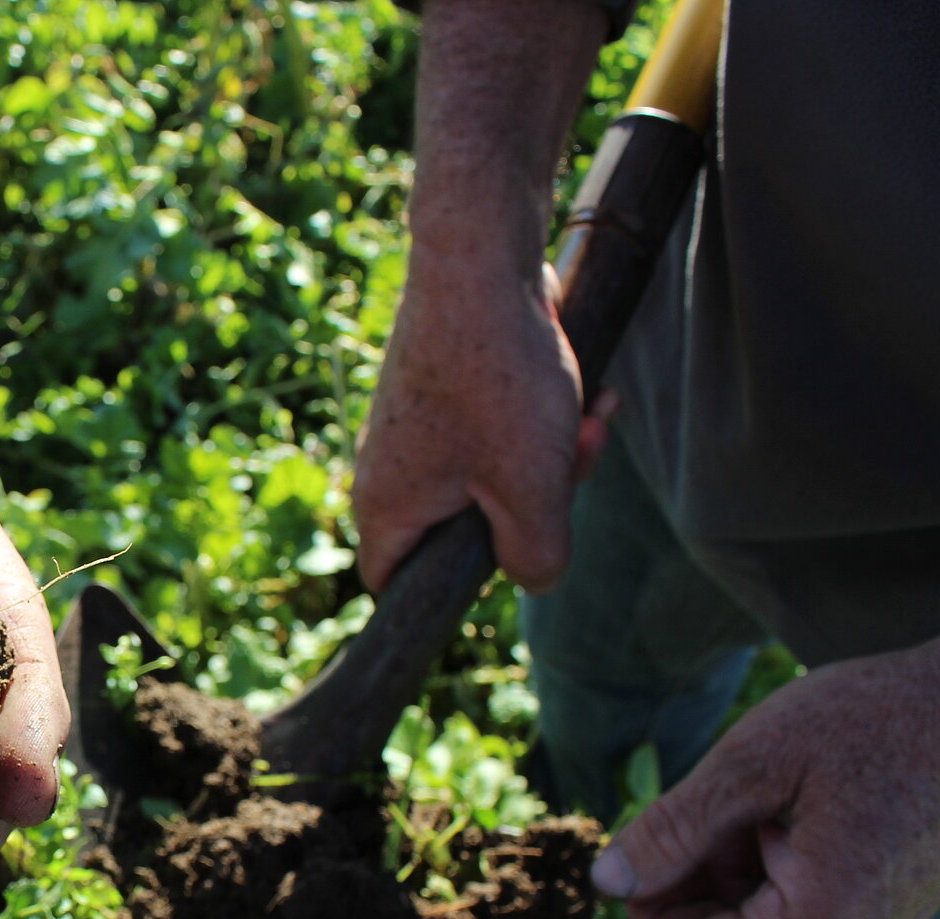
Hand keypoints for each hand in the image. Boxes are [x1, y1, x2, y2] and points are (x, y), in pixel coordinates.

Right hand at [353, 262, 606, 592]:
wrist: (480, 263)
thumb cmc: (496, 380)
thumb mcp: (532, 489)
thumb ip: (536, 558)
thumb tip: (538, 579)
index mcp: (386, 506)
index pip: (393, 583)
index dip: (440, 595)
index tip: (500, 568)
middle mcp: (386, 468)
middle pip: (463, 526)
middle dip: (535, 504)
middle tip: (580, 464)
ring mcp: (413, 426)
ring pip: (490, 472)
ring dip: (551, 455)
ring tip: (593, 415)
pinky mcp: (441, 389)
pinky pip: (493, 429)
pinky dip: (538, 419)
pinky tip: (583, 391)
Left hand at [591, 640, 939, 918]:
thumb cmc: (874, 719)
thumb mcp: (753, 762)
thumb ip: (673, 830)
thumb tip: (607, 881)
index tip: (642, 855)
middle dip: (687, 903)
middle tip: (681, 825)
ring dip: (724, 885)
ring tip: (733, 804)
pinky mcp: (886, 904)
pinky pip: (803, 916)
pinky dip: (764, 875)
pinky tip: (768, 809)